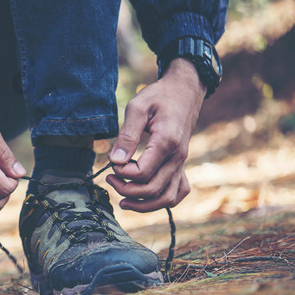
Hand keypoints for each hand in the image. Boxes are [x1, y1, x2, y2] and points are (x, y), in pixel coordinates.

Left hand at [106, 59, 206, 211]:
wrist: (184, 90)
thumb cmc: (159, 96)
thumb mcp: (137, 107)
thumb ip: (126, 135)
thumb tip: (115, 161)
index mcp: (167, 143)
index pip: (141, 173)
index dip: (122, 173)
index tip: (111, 162)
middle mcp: (178, 157)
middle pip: (152, 190)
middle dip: (126, 190)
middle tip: (110, 178)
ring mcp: (182, 163)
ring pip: (167, 198)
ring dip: (143, 204)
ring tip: (123, 200)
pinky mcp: (182, 165)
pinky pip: (178, 193)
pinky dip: (162, 200)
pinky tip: (145, 197)